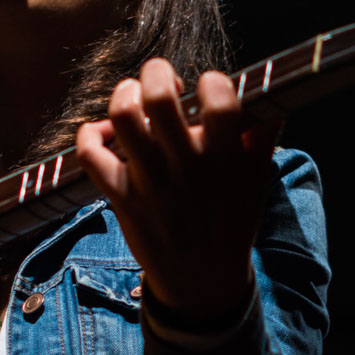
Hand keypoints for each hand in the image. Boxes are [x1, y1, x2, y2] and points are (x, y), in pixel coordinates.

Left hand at [75, 58, 278, 325]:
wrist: (203, 282)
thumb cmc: (230, 221)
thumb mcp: (256, 180)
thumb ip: (260, 135)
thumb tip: (265, 92)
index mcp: (227, 160)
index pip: (220, 101)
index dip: (212, 82)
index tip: (208, 89)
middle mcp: (188, 168)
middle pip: (158, 98)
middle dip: (157, 72)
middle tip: (164, 83)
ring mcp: (153, 183)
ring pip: (123, 117)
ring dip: (124, 94)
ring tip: (134, 97)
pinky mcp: (123, 198)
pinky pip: (91, 155)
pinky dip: (90, 134)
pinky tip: (106, 134)